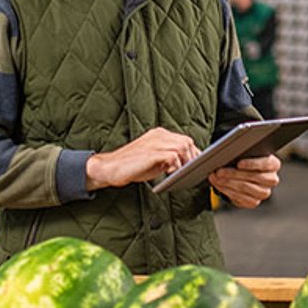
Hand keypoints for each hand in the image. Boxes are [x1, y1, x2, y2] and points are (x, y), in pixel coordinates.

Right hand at [85, 128, 199, 190]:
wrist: (110, 167)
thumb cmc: (131, 166)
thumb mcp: (154, 161)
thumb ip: (169, 159)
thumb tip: (185, 165)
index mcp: (159, 134)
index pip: (185, 140)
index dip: (193, 153)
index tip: (196, 165)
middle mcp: (159, 135)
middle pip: (187, 141)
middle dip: (192, 158)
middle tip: (190, 171)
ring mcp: (155, 142)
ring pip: (182, 146)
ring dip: (185, 162)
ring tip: (180, 172)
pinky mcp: (151, 152)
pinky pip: (173, 156)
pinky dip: (176, 166)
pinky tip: (170, 173)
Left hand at [209, 154, 280, 208]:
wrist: (243, 174)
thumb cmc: (245, 160)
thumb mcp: (246, 153)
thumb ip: (242, 152)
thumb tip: (228, 154)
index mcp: (273, 164)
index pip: (266, 164)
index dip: (252, 164)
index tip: (239, 163)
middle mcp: (271, 179)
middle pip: (253, 177)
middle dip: (234, 174)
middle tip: (219, 171)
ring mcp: (264, 192)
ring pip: (245, 188)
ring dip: (228, 182)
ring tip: (216, 178)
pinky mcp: (254, 202)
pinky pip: (240, 198)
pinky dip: (227, 190)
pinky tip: (219, 185)